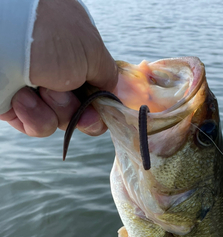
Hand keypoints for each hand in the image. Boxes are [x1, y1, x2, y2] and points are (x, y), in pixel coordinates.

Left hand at [0, 0, 117, 137]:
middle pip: (83, 111)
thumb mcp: (93, 53)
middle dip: (84, 114)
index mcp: (77, 53)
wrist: (4, 34)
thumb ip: (110, 78)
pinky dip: (35, 116)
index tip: (107, 111)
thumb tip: (122, 93)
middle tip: (83, 111)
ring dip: (59, 109)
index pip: (98, 89)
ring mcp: (36, 89)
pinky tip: (24, 97)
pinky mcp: (15, 107)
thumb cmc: (52, 34)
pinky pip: (37, 127)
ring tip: (44, 88)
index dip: (104, 105)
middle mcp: (57, 71)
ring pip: (61, 120)